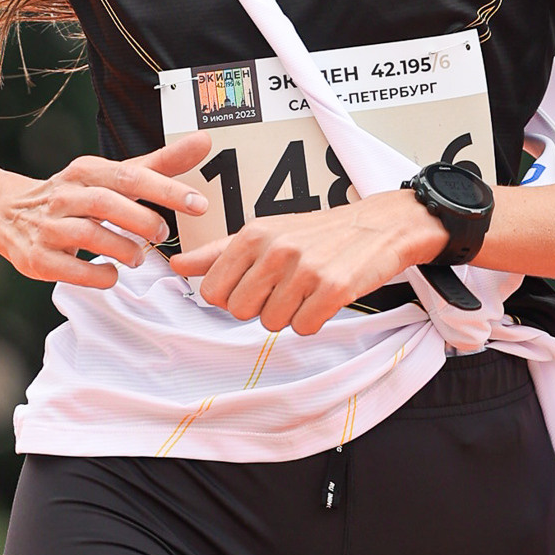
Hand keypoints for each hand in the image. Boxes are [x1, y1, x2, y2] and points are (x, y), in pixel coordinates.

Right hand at [0, 136, 211, 287]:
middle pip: (108, 203)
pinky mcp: (37, 257)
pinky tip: (112, 273)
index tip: (199, 204)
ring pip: (90, 235)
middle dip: (143, 220)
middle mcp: (65, 194)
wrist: (7, 213)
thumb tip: (203, 142)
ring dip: (123, 248)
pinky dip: (98, 274)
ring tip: (139, 256)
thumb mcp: (112, 176)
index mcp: (86, 170)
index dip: (166, 189)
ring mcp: (48, 227)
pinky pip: (71, 269)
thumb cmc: (75, 195)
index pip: (130, 175)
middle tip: (162, 234)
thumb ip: (159, 164)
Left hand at [172, 186, 445, 336]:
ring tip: (308, 288)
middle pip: (240, 312)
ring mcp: (305, 268)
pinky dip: (315, 320)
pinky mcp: (333, 288)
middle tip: (286, 286)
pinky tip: (325, 297)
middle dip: (261, 307)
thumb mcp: (265, 233)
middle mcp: (275, 249)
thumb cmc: (316, 233)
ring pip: (272, 324)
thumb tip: (176, 265)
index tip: (256, 284)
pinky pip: (304, 328)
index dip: (232, 297)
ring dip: (290, 314)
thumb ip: (218, 252)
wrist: (378, 226)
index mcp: (252, 235)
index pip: (212, 292)